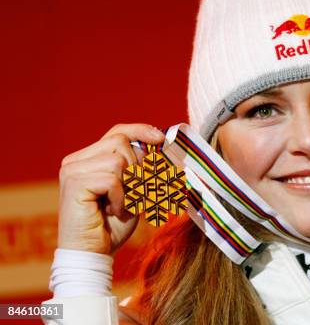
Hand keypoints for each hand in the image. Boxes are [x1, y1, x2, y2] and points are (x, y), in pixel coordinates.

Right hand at [57, 124, 164, 254]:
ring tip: (119, 205)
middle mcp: (75, 161)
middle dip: (137, 168)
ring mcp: (72, 171)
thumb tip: (156, 143)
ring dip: (129, 187)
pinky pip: (113, 179)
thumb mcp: (131, 190)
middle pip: (120, 142)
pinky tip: (112, 211)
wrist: (93, 255)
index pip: (117, 133)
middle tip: (133, 194)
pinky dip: (121, 197)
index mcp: (87, 159)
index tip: (160, 139)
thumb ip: (137, 167)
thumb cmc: (112, 225)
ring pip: (119, 160)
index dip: (141, 131)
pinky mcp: (74, 184)